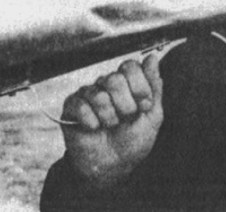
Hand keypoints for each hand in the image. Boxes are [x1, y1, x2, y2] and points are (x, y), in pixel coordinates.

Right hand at [60, 54, 163, 189]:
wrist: (112, 167)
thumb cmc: (132, 142)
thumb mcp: (152, 116)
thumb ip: (154, 87)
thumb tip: (152, 58)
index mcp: (127, 84)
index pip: (130, 67)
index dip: (139, 87)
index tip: (144, 106)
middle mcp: (106, 85)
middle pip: (114, 79)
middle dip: (125, 105)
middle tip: (125, 118)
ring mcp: (88, 94)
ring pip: (98, 94)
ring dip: (109, 117)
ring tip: (109, 126)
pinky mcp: (71, 106)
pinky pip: (80, 105)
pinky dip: (91, 122)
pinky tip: (94, 128)